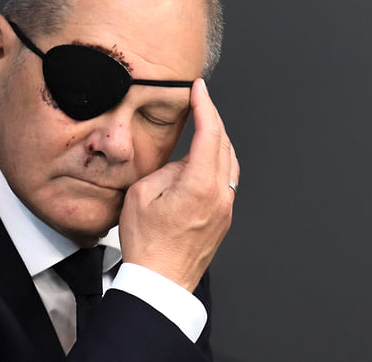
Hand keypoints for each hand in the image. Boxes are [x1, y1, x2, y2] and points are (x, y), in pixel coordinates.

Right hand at [117, 78, 238, 291]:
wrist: (160, 282)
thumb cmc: (147, 245)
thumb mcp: (142, 195)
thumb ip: (166, 170)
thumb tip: (181, 164)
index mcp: (200, 184)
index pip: (209, 133)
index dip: (206, 106)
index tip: (200, 89)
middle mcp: (220, 194)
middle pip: (224, 144)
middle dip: (213, 119)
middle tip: (201, 103)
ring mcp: (226, 207)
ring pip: (229, 162)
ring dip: (217, 141)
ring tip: (201, 130)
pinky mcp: (224, 218)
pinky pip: (227, 180)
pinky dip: (218, 163)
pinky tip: (202, 163)